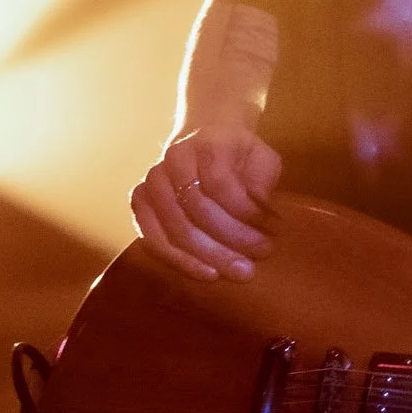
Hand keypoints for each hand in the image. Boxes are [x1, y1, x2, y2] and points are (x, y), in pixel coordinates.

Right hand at [130, 124, 280, 282]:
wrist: (203, 139)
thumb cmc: (238, 155)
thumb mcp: (261, 157)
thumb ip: (263, 179)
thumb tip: (260, 208)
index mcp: (206, 143)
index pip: (221, 185)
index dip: (246, 213)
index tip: (272, 230)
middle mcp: (174, 159)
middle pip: (196, 209)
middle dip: (230, 241)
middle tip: (257, 260)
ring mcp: (152, 181)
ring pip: (174, 228)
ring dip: (207, 256)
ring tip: (237, 271)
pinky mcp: (140, 201)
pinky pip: (152, 239)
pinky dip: (180, 261)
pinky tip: (207, 273)